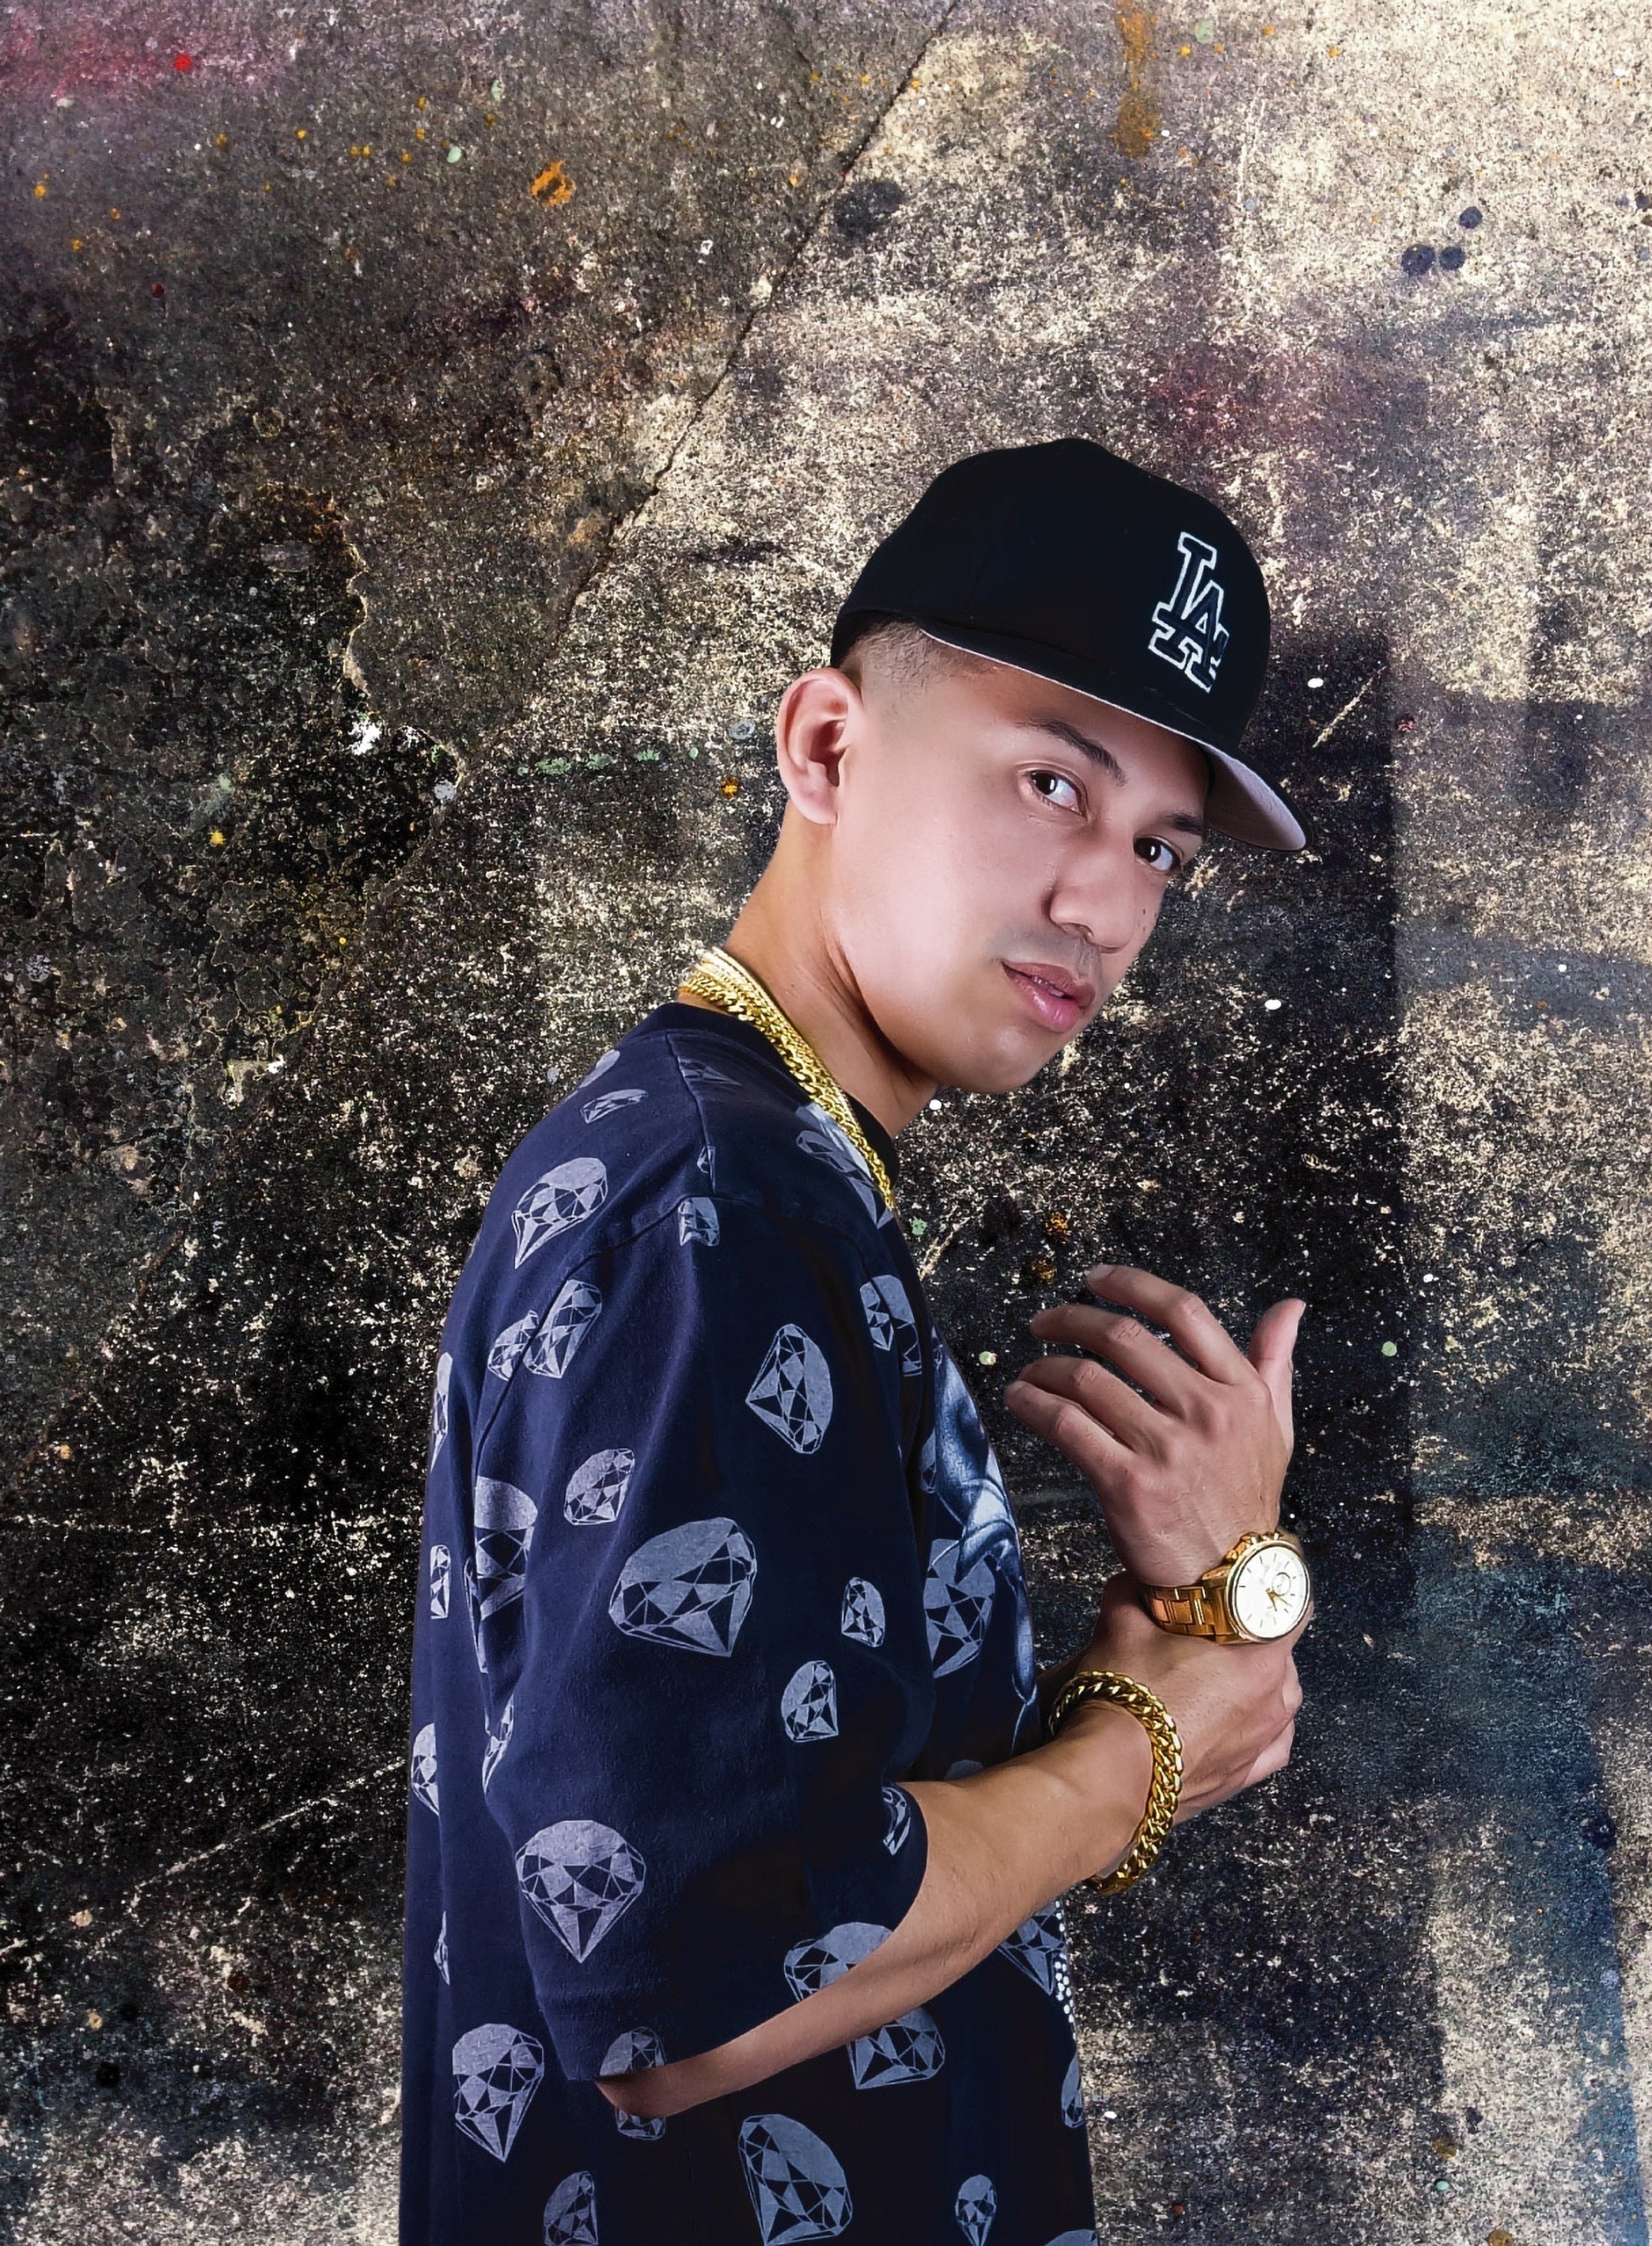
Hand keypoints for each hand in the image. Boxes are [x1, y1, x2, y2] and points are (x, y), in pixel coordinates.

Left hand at [1003, 1262, 1303, 1586]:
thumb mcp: (1274, 1427)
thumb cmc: (1245, 1497)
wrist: (1231, 1579)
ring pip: (1087, 1380)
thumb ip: (1275, 1361)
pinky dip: (1034, 1404)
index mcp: (1240, 1390)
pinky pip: (1067, 1426)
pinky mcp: (1128, 1485)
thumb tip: (1291, 1305)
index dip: (1132, 1284)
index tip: (1094, 1278)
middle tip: (1043, 1323)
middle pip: (1124, 1337)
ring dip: (1044, 1367)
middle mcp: (1206, 1412)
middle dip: (1071, 1319)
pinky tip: (1020, 1398)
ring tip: (1029, 1370)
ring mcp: (1167, 1449)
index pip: (1183, 1311)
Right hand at [1075, 1576, 1302, 1822]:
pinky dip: (1263, 1731)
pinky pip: (1271, 1748)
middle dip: (1258, 1641)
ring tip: (1227, 1674)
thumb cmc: (1128, 1698)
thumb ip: (1130, 1593)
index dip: (1272, 1593)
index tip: (1252, 1586)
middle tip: (1221, 1629)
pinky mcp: (1241, 1779)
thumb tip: (1132, 1583)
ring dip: (1263, 1685)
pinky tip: (1243, 1722)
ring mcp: (1260, 1746)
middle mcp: (1272, 1705)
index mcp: (1259, 1663)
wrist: (1111, 1773)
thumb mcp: (1122, 1625)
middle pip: (1284, 1659)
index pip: (1292, 1614)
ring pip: (1282, 1704)